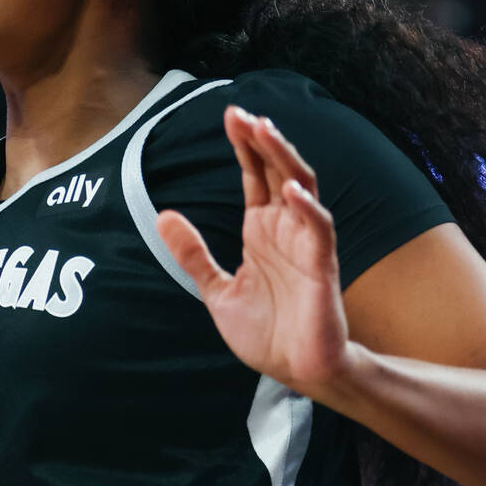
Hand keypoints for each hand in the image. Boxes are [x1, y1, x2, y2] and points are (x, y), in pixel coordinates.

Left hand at [156, 106, 354, 399]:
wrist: (295, 372)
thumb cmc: (265, 332)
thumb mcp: (216, 290)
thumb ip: (193, 254)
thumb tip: (163, 215)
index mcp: (261, 230)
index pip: (254, 175)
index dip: (244, 146)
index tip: (230, 115)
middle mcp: (285, 229)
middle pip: (277, 170)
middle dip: (261, 140)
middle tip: (241, 113)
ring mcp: (305, 244)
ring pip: (301, 188)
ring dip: (284, 159)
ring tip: (264, 131)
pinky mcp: (322, 267)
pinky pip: (319, 230)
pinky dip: (308, 209)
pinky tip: (291, 191)